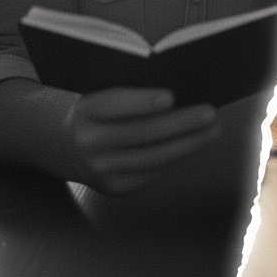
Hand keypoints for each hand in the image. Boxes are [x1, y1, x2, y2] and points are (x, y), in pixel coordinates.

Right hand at [64, 87, 219, 195]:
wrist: (64, 146)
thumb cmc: (95, 109)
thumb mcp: (97, 92)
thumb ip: (126, 88)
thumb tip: (177, 89)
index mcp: (84, 112)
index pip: (113, 105)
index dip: (142, 102)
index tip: (171, 96)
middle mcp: (90, 143)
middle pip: (142, 134)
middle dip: (181, 123)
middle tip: (210, 113)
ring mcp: (102, 170)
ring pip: (154, 158)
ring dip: (189, 144)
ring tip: (212, 130)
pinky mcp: (115, 187)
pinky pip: (153, 173)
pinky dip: (178, 158)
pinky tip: (194, 145)